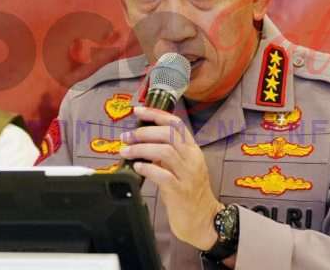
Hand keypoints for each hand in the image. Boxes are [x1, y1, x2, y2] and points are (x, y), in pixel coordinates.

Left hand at [120, 106, 222, 250]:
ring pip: (165, 151)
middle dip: (144, 132)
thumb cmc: (188, 193)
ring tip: (126, 151)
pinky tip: (137, 167)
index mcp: (192, 150)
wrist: (203, 220)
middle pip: (169, 134)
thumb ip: (166, 154)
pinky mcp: (180, 191)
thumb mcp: (181, 167)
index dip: (156, 114)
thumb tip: (142, 141)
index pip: (176, 124)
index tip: (138, 110)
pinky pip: (163, 175)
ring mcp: (188, 175)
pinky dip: (148, 168)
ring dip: (142, 148)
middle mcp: (192, 159)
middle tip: (126, 136)